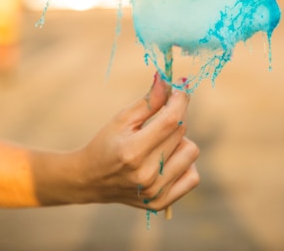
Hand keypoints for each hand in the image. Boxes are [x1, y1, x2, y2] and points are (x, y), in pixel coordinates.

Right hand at [61, 72, 199, 210]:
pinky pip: (193, 176)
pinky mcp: (162, 203)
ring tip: (161, 141)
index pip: (172, 120)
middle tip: (166, 110)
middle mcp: (146, 175)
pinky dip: (184, 164)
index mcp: (133, 151)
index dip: (180, 99)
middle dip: (177, 115)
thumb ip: (149, 101)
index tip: (181, 86)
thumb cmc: (106, 143)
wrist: (90, 179)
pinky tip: (167, 159)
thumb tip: (168, 80)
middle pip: (182, 132)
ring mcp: (155, 192)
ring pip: (192, 152)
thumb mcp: (122, 118)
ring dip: (181, 141)